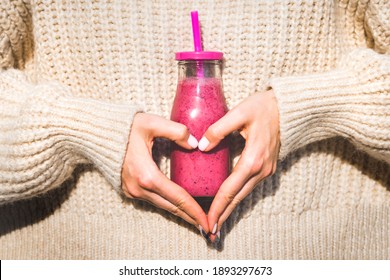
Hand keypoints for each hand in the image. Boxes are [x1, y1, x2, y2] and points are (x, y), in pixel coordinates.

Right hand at [121, 113, 209, 233]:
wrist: (98, 134)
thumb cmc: (125, 127)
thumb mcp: (152, 123)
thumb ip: (176, 131)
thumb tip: (195, 144)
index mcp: (147, 175)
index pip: (178, 198)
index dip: (195, 210)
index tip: (208, 221)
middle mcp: (139, 188)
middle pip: (172, 207)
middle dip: (191, 217)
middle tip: (209, 226)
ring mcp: (132, 191)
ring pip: (162, 206)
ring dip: (180, 213)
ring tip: (197, 219)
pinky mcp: (129, 190)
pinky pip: (154, 201)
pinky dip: (168, 205)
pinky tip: (179, 206)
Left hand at [199, 90, 279, 241]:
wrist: (289, 107)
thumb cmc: (264, 107)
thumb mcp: (239, 113)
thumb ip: (218, 129)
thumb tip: (201, 146)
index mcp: (253, 160)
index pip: (230, 189)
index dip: (217, 206)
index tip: (207, 221)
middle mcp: (261, 170)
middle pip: (237, 198)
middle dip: (223, 215)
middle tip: (209, 232)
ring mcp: (266, 170)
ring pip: (244, 194)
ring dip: (230, 208)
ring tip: (217, 221)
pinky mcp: (267, 167)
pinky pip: (248, 186)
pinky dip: (237, 197)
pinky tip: (229, 202)